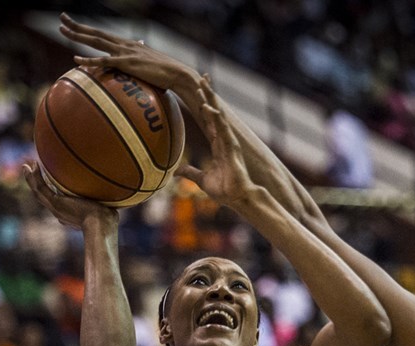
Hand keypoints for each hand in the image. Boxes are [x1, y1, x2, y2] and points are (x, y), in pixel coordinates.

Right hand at [22, 161, 117, 230]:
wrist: (101, 225)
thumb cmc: (109, 218)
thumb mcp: (108, 206)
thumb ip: (109, 199)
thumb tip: (122, 190)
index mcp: (71, 213)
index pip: (59, 201)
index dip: (55, 191)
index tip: (53, 181)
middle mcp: (61, 211)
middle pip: (46, 196)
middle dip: (39, 183)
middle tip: (33, 171)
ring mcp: (56, 208)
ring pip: (39, 192)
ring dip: (32, 179)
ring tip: (27, 166)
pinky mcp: (54, 204)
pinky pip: (40, 189)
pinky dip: (33, 178)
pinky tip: (30, 166)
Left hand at [60, 14, 193, 91]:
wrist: (177, 73)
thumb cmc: (164, 71)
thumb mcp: (148, 60)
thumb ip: (140, 54)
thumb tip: (138, 49)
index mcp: (126, 44)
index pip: (102, 34)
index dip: (87, 29)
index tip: (74, 24)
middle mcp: (123, 44)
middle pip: (96, 33)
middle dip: (78, 26)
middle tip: (61, 19)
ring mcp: (124, 53)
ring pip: (96, 42)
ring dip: (78, 36)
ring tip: (63, 31)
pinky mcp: (127, 64)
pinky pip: (105, 61)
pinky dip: (90, 60)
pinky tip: (76, 59)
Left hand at [176, 77, 256, 207]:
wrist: (238, 198)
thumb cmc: (224, 190)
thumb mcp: (202, 180)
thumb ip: (190, 173)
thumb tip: (176, 171)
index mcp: (217, 144)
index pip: (209, 120)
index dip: (204, 105)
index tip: (197, 91)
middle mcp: (223, 139)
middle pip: (215, 112)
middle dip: (208, 95)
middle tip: (201, 77)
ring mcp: (228, 141)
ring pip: (218, 115)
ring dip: (210, 99)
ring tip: (202, 84)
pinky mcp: (232, 147)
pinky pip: (222, 129)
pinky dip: (215, 118)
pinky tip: (208, 107)